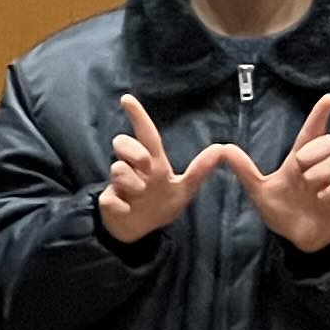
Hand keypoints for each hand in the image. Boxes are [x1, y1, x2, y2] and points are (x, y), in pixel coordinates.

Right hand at [98, 95, 231, 243]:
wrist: (139, 230)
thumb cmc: (161, 204)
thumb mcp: (185, 189)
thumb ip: (200, 170)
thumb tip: (221, 148)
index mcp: (153, 163)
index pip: (146, 134)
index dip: (138, 116)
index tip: (127, 98)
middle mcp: (133, 168)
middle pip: (124, 144)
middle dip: (133, 150)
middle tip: (144, 165)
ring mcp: (118, 183)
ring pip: (118, 169)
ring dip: (132, 184)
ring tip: (139, 196)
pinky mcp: (108, 201)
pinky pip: (113, 198)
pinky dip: (122, 206)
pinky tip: (127, 210)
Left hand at [219, 93, 329, 253]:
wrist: (296, 238)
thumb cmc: (282, 210)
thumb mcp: (259, 190)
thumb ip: (244, 169)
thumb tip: (224, 148)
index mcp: (299, 161)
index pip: (311, 132)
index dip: (320, 115)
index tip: (329, 98)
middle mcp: (319, 167)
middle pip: (329, 142)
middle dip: (314, 151)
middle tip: (300, 166)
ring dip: (319, 175)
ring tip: (310, 190)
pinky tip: (323, 199)